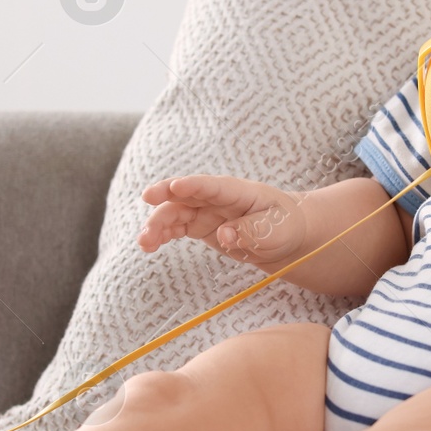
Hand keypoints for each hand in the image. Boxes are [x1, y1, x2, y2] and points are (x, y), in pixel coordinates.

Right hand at [137, 174, 305, 267]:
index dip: (194, 185)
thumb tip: (224, 235)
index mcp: (239, 191)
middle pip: (187, 195)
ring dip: (158, 223)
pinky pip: (177, 227)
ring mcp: (207, 211)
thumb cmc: (285, 227)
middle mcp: (218, 198)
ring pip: (176, 212)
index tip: (176, 186)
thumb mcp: (276, 230)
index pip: (213, 186)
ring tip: (144, 242)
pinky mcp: (201, 226)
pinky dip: (162, 235)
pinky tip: (148, 245)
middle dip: (166, 196)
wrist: (286, 236)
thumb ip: (251, 231)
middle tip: (147, 200)